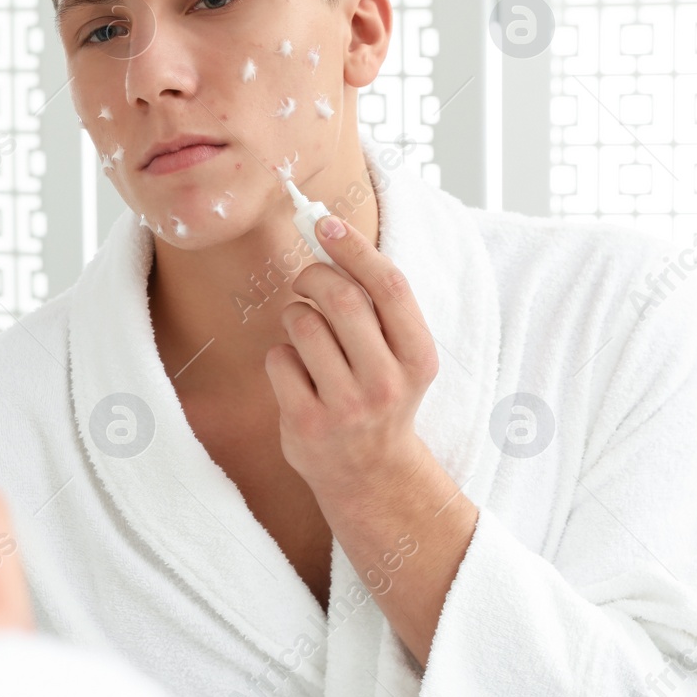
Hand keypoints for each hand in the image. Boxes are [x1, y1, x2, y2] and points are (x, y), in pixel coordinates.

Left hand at [264, 213, 440, 501]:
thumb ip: (376, 305)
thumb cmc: (379, 395)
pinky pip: (277, 358)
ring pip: (302, 324)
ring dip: (294, 317)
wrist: (370, 473)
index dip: (355, 249)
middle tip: (304, 281)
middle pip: (340, 298)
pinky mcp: (307, 421)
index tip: (325, 223)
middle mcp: (387, 382)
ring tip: (306, 337)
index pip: (389, 287)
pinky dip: (280, 356)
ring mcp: (346, 405)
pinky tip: (297, 375)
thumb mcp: (398, 355)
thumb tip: (332, 234)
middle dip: (312, 276)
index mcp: (418, 357)